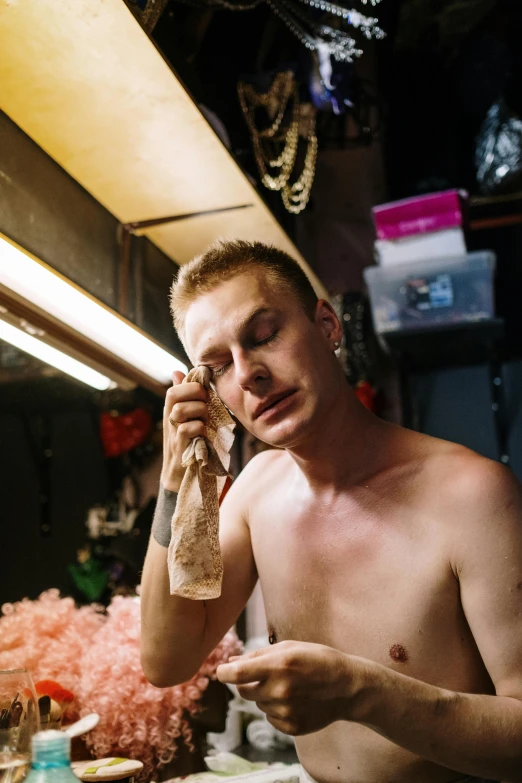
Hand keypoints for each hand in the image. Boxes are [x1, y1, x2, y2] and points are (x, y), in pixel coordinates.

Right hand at [160, 370, 208, 491]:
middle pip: (173, 394)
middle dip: (196, 394)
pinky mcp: (179, 447)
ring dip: (199, 411)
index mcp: (171, 410)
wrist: (180, 476)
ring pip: (180, 409)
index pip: (175, 387)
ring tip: (206, 419)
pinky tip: (204, 433)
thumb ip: (186, 397)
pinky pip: (187, 429)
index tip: (205, 392)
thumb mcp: (188, 418)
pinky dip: (199, 428)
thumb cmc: (190, 444)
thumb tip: (178, 372)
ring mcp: (172, 433)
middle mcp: (169, 419)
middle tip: (207, 403)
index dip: (191, 385)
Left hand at [216, 640, 363, 735]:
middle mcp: (280, 690)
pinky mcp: (292, 727)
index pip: (236, 674)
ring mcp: (286, 711)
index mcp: (278, 665)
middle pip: (243, 691)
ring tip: (288, 686)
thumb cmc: (318, 660)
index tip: (222, 671)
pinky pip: (270, 717)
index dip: (224, 672)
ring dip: (264, 695)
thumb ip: (258, 655)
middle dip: (246, 682)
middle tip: (263, 675)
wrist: (348, 687)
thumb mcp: (290, 647)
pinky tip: (294, 700)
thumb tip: (231, 662)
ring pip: (258, 704)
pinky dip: (275, 708)